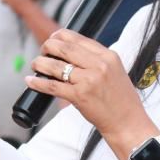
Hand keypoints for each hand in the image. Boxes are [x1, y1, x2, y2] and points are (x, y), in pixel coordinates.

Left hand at [25, 28, 145, 137]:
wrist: (128, 123)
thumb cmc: (121, 100)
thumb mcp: (115, 71)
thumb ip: (97, 60)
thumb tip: (72, 52)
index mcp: (108, 56)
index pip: (78, 38)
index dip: (60, 36)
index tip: (52, 38)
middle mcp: (99, 65)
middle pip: (64, 48)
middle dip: (48, 47)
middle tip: (42, 51)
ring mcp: (89, 80)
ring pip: (56, 66)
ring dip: (40, 63)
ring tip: (36, 65)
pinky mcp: (80, 96)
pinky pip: (52, 86)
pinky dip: (38, 83)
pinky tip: (31, 80)